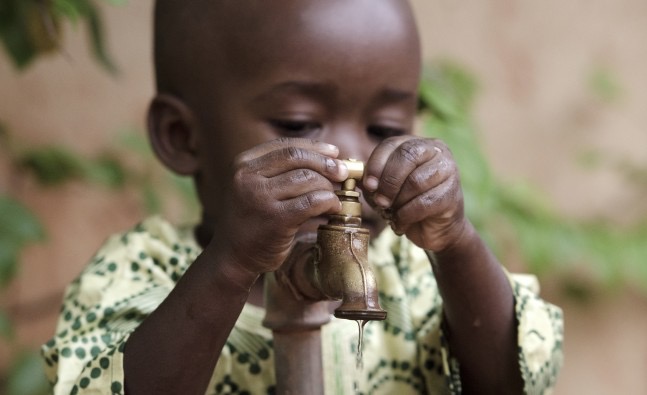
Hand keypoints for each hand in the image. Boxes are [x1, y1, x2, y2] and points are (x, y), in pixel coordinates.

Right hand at [210, 138, 348, 273]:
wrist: (234, 256)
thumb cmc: (253, 220)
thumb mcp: (257, 187)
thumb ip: (282, 171)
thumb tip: (329, 158)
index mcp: (243, 164)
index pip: (285, 146)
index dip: (314, 147)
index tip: (334, 153)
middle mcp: (248, 177)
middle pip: (298, 158)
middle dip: (326, 164)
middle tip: (343, 173)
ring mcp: (260, 198)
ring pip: (307, 179)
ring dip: (328, 187)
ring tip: (335, 196)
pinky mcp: (275, 219)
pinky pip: (312, 202)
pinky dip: (328, 202)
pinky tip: (333, 208)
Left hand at [362, 136, 466, 251]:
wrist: (434, 228)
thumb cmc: (407, 203)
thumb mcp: (384, 188)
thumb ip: (371, 179)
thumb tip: (350, 173)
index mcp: (416, 144)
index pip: (392, 144)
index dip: (376, 164)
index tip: (368, 185)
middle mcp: (436, 151)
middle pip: (407, 156)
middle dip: (388, 182)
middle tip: (380, 201)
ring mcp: (448, 170)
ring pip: (416, 181)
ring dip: (398, 201)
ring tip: (393, 213)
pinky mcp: (452, 193)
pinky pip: (424, 202)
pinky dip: (407, 215)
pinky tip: (402, 222)